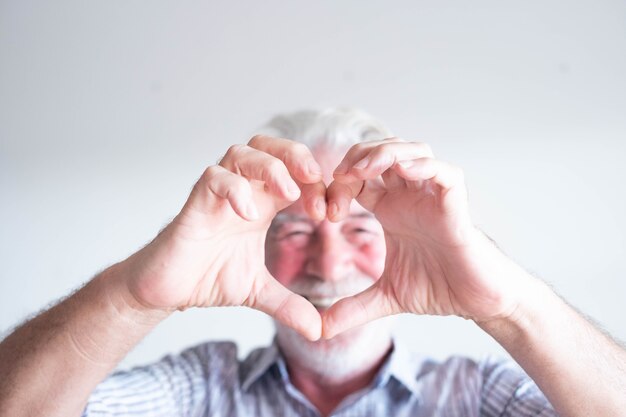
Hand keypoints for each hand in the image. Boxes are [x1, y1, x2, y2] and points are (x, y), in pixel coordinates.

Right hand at [122, 136, 325, 339]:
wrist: (167, 289)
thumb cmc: (209, 277)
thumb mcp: (259, 292)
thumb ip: (290, 305)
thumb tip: (319, 330)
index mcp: (261, 203)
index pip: (294, 174)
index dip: (316, 185)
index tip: (331, 213)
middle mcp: (241, 191)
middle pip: (269, 147)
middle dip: (295, 155)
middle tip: (315, 179)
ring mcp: (217, 194)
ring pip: (242, 153)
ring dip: (269, 166)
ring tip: (289, 194)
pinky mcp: (195, 204)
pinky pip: (213, 179)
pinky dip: (233, 189)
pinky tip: (248, 214)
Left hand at [322, 138, 524, 337]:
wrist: (477, 302)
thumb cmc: (438, 288)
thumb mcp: (385, 297)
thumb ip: (352, 309)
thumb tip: (319, 330)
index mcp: (390, 208)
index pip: (359, 179)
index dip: (338, 185)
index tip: (325, 212)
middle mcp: (410, 196)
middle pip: (382, 153)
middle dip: (357, 156)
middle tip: (339, 177)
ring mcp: (433, 197)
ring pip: (411, 151)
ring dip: (385, 153)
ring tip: (363, 170)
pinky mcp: (456, 205)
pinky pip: (444, 172)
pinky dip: (424, 166)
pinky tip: (403, 172)